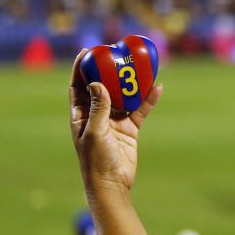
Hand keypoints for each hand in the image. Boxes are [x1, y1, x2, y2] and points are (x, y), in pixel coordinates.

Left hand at [69, 49, 161, 192]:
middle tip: (118, 55)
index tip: (87, 51)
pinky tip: (157, 88)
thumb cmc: (96, 160)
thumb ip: (98, 108)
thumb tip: (97, 83)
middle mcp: (96, 115)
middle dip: (109, 71)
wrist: (112, 184)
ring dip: (132, 83)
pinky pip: (140, 110)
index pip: (78, 86)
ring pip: (124, 96)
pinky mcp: (130, 128)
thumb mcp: (95, 132)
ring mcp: (114, 121)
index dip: (81, 68)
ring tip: (141, 67)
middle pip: (103, 87)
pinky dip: (148, 100)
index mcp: (80, 115)